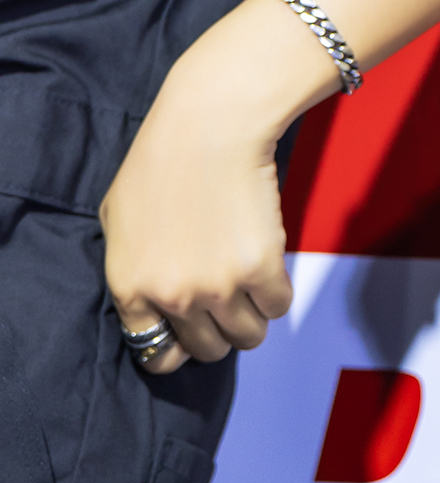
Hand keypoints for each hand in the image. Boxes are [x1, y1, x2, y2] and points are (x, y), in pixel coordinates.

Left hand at [99, 69, 296, 375]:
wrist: (210, 126)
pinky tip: (267, 260)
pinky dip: (277, 290)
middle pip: (209, 350)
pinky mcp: (260, 270)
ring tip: (248, 279)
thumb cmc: (161, 162)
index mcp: (131, 289)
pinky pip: (278, 306)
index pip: (158, 357)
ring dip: (252, 313)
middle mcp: (172, 298)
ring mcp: (217, 288)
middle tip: (226, 295)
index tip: (194, 326)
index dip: (180, 342)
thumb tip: (153, 306)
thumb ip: (131, 271)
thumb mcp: (118, 221)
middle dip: (219, 327)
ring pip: (248, 336)